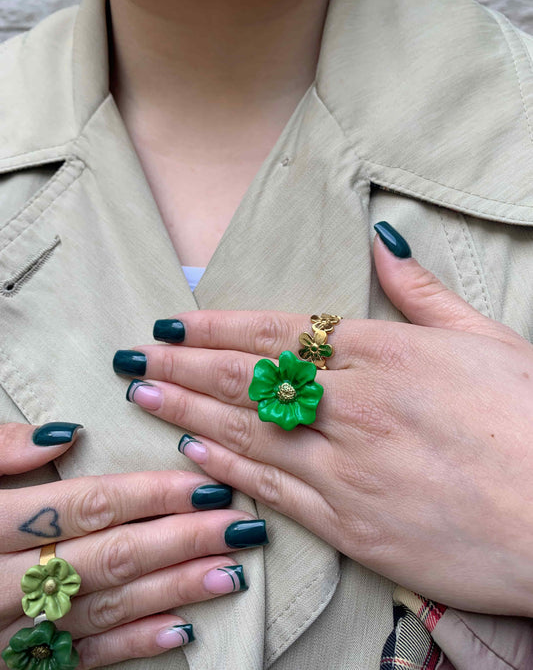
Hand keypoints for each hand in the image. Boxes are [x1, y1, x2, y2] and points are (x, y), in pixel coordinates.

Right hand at [0, 423, 265, 668]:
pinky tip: (182, 631)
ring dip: (174, 590)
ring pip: (106, 607)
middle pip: (108, 556)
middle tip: (239, 522)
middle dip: (180, 538)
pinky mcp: (15, 667)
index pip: (84, 506)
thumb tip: (61, 432)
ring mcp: (10, 634)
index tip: (204, 480)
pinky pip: (80, 661)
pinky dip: (133, 646)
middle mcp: (1, 585)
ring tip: (232, 570)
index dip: (149, 493)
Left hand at [120, 225, 532, 617]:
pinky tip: (193, 449)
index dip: (219, 326)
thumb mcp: (488, 340)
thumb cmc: (531, 423)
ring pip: (248, 431)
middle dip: (187, 364)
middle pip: (251, 379)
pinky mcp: (348, 524)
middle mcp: (355, 406)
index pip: (281, 334)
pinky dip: (228, 466)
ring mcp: (346, 467)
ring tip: (145, 393)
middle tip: (139, 355)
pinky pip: (272, 489)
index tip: (176, 322)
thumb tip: (382, 240)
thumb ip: (422, 292)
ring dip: (190, 409)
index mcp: (386, 355)